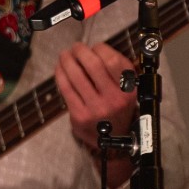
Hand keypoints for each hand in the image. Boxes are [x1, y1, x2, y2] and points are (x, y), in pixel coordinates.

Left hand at [56, 42, 135, 185]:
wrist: (114, 142)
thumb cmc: (118, 110)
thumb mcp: (128, 91)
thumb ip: (117, 72)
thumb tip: (95, 50)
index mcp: (129, 90)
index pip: (114, 61)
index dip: (100, 48)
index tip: (94, 46)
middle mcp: (114, 98)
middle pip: (93, 65)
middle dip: (80, 51)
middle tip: (75, 47)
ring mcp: (96, 107)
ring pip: (76, 75)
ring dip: (67, 60)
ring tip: (65, 55)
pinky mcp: (79, 115)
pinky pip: (66, 88)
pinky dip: (60, 74)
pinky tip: (60, 69)